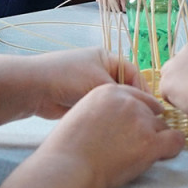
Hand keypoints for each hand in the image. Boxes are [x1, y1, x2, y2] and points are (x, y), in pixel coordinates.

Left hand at [27, 46, 144, 118]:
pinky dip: (106, 118)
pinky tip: (113, 129)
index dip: (143, 90)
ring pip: (112, 102)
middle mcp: (99, 70)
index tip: (153, 109)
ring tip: (130, 127)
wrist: (34, 89)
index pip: (133, 73)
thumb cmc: (67, 78)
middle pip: (124, 88)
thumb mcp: (99, 82)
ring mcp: (88, 86)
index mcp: (106, 58)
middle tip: (144, 121)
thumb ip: (123, 94)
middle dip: (132, 103)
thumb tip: (142, 107)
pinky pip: (99, 110)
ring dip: (118, 112)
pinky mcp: (80, 102)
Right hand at [41, 84, 183, 187]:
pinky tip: (164, 154)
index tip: (135, 126)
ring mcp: (141, 121)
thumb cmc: (67, 148)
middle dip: (145, 128)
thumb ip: (102, 110)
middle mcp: (128, 101)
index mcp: (109, 91)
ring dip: (154, 140)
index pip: (137, 97)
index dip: (138, 113)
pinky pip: (176, 140)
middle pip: (151, 112)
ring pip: (162, 128)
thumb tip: (115, 122)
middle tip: (133, 145)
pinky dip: (173, 148)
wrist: (69, 166)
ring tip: (138, 155)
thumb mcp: (81, 114)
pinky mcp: (150, 142)